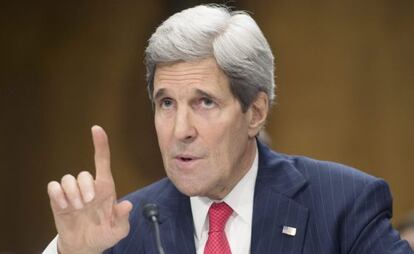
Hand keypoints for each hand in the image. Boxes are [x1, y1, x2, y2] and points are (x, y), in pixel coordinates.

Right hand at [47, 126, 132, 253]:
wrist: (85, 247)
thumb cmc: (104, 234)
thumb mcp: (118, 230)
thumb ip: (122, 218)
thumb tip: (126, 205)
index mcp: (105, 189)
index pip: (103, 162)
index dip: (100, 145)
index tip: (97, 129)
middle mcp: (88, 187)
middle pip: (83, 174)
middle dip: (84, 188)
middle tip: (87, 203)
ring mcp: (73, 193)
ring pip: (67, 179)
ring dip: (71, 194)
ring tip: (76, 209)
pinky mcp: (58, 200)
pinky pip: (53, 188)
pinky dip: (57, 195)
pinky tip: (64, 206)